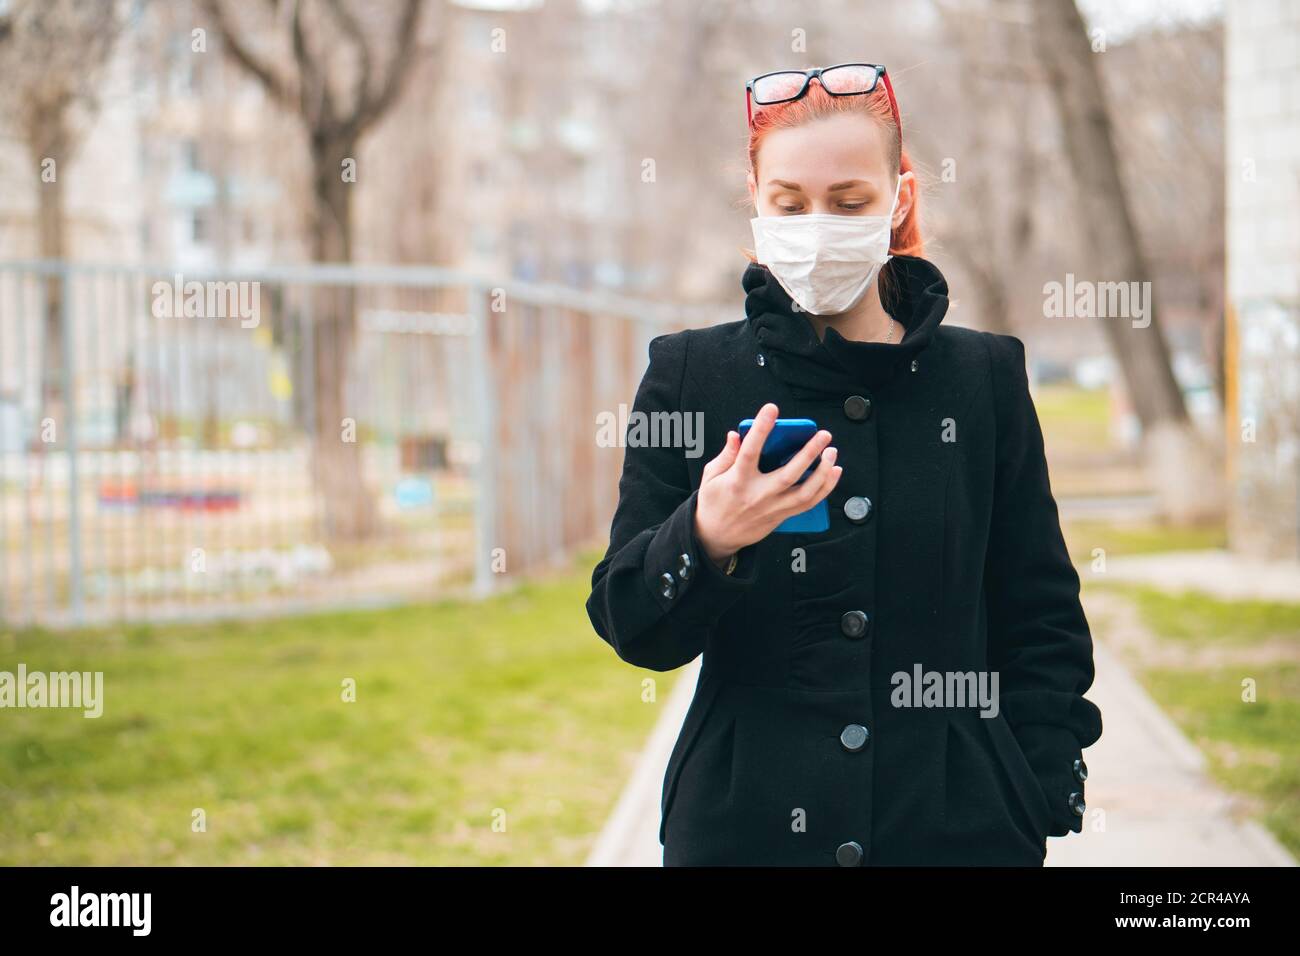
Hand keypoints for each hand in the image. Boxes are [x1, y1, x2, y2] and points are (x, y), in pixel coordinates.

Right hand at [693, 403, 841, 566]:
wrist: (716, 536)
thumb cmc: (713, 503)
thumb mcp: (711, 476)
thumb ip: (726, 455)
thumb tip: (736, 434)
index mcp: (738, 481)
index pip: (750, 451)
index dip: (761, 429)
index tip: (770, 409)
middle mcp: (758, 495)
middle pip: (789, 474)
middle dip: (809, 453)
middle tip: (823, 435)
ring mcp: (773, 508)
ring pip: (805, 492)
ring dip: (823, 472)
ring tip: (832, 452)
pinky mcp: (781, 516)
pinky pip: (809, 503)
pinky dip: (825, 488)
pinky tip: (833, 472)